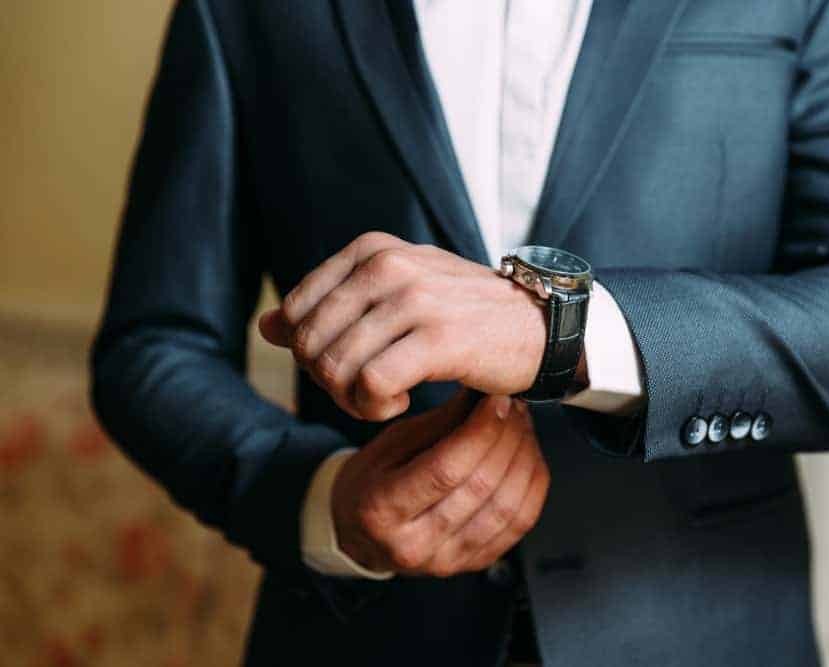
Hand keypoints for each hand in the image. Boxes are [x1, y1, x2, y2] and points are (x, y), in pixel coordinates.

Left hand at [258, 232, 546, 420]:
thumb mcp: (394, 297)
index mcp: (372, 250)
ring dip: (352, 401)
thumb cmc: (463, 315)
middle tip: (365, 391)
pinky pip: (371, 385)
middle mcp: (388, 266)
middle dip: (329, 382)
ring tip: (384, 399)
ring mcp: (414, 300)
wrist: (537, 327)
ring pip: (336, 368)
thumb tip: (266, 328)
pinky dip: (375, 407)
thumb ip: (329, 307)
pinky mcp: (438, 338)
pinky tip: (400, 402)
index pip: (295, 311)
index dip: (310, 353)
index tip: (348, 365)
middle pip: (310, 344)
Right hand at [331, 391, 549, 575]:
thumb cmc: (372, 483)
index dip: (480, 431)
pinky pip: (520, 523)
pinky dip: (532, 484)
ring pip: (507, 507)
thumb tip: (485, 391)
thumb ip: (442, 421)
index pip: (445, 470)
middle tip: (514, 407)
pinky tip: (528, 457)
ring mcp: (447, 561)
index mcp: (380, 509)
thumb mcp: (392, 442)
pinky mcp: (474, 564)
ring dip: (525, 458)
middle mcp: (413, 544)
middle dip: (507, 438)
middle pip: (481, 487)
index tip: (497, 400)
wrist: (362, 534)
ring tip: (522, 428)